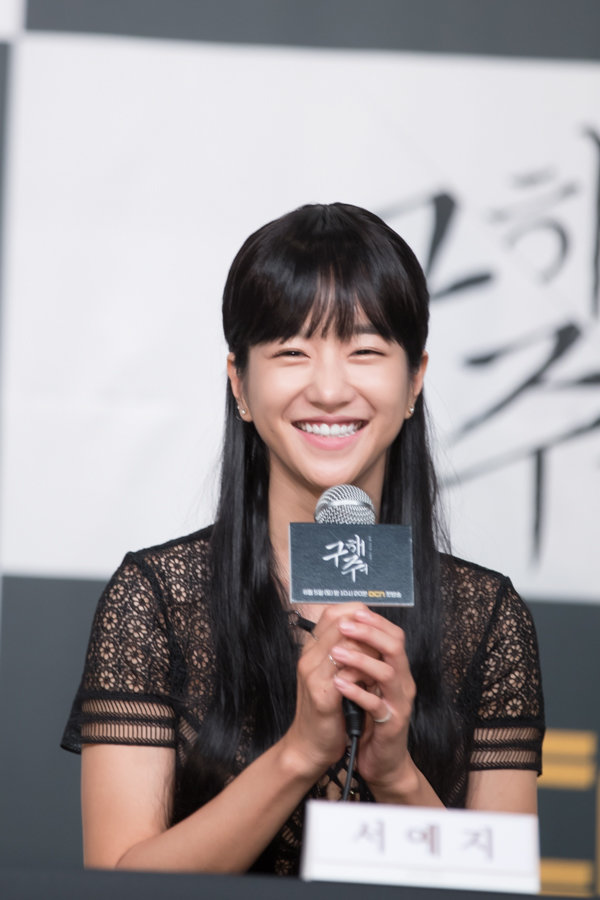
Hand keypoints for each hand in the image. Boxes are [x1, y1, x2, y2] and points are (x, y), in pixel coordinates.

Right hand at [284, 603, 379, 775]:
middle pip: (339, 623)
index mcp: (310, 650)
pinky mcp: (322, 695)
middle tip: (383, 640)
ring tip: (382, 659)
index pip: (332, 613)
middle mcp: (308, 658)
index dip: (357, 612)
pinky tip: (375, 680)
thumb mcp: (330, 676)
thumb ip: (342, 653)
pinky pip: (347, 673)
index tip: (374, 621)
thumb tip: (367, 634)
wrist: (309, 746)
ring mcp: (313, 675)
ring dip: (369, 650)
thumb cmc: (324, 711)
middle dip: (367, 628)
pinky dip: (365, 673)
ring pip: (345, 645)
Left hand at [329, 606, 416, 795]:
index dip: (375, 622)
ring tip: (337, 653)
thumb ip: (364, 660)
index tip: (353, 611)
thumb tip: (346, 629)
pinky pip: (376, 704)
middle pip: (395, 647)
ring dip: (361, 660)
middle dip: (370, 633)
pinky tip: (339, 684)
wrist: (381, 761)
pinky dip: (357, 692)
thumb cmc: (370, 719)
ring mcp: (399, 703)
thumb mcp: (367, 684)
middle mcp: (403, 683)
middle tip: (345, 627)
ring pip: (387, 673)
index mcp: (397, 670)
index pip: (394, 636)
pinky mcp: (391, 724)